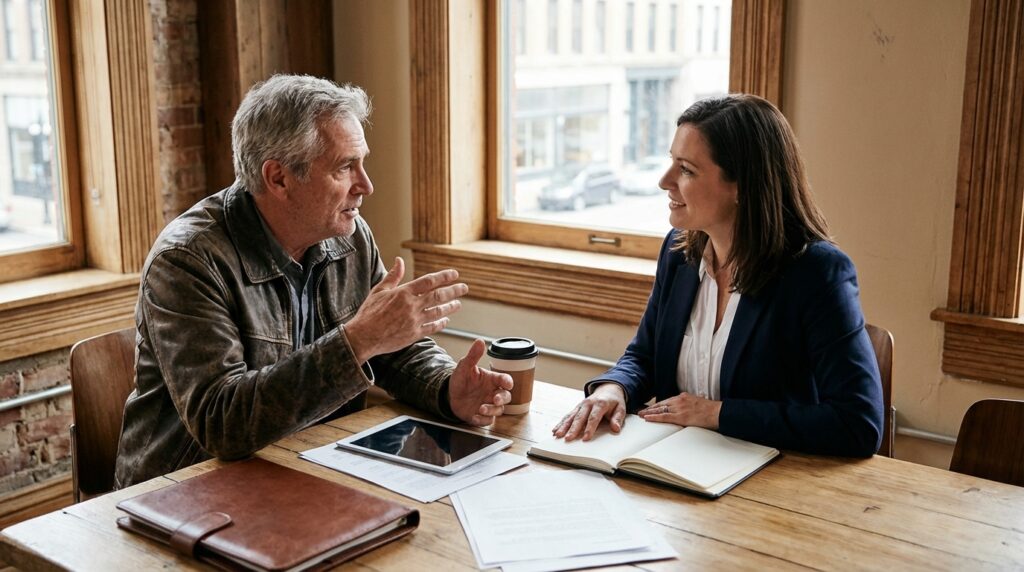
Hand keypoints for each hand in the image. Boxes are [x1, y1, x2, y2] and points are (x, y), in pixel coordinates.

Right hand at [346, 257, 467, 363]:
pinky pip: (432, 327)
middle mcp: (411, 306)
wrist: (362, 337)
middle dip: (454, 291)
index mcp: (403, 293)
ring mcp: (414, 321)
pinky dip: (441, 323)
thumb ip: (392, 276)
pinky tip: (446, 320)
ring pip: (438, 311)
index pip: (429, 281)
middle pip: (438, 296)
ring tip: (458, 303)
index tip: (454, 274)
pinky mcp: (413, 335)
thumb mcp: (379, 291)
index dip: (444, 276)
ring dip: (450, 307)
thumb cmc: (368, 313)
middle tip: (464, 288)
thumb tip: (399, 260)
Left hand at [448, 339, 512, 425]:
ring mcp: (488, 405)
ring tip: (481, 408)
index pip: (504, 379)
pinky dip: (483, 420)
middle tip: (495, 399)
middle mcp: (492, 393)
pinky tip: (475, 417)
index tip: (507, 383)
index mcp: (491, 380)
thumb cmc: (461, 380)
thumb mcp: (464, 366)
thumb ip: (473, 355)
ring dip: (492, 410)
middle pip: (506, 397)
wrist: (449, 395)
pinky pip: (487, 421)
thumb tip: (479, 341)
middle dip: (503, 398)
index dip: (507, 381)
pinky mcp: (481, 416)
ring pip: (498, 410)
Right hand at [552, 383, 625, 441]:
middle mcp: (588, 404)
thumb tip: (616, 428)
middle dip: (573, 429)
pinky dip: (561, 423)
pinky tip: (555, 430)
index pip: (594, 417)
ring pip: (571, 417)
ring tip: (558, 435)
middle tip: (568, 438)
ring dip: (564, 426)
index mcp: (600, 404)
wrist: (608, 389)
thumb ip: (618, 418)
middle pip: (580, 417)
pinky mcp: (577, 408)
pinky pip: (568, 416)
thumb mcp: (621, 408)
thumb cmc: (614, 401)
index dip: (589, 428)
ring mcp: (581, 406)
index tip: (585, 438)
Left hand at [637, 393, 720, 428]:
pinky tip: (647, 418)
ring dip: (649, 412)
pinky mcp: (681, 416)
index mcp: (683, 397)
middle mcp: (679, 400)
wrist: (718, 412)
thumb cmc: (710, 410)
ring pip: (660, 410)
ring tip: (641, 415)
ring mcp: (679, 408)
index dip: (657, 405)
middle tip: (641, 411)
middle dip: (650, 408)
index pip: (667, 401)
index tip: (651, 407)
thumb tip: (685, 411)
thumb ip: (688, 406)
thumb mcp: (697, 404)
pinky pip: (664, 417)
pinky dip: (654, 417)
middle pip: (661, 404)